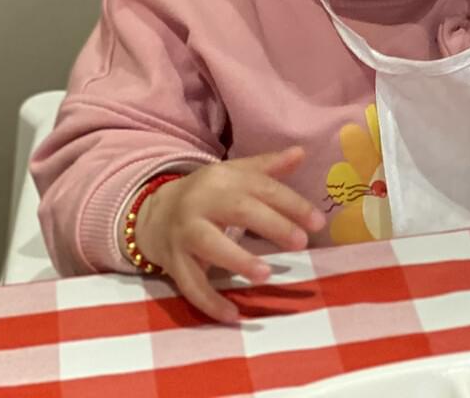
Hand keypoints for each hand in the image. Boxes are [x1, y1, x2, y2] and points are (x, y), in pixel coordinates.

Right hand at [134, 147, 325, 322]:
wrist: (151, 213)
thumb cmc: (207, 194)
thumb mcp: (234, 175)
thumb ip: (267, 167)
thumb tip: (301, 153)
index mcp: (223, 179)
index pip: (262, 188)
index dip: (292, 204)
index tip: (318, 222)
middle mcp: (201, 202)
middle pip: (238, 211)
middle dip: (272, 225)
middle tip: (301, 243)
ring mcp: (184, 233)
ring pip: (209, 246)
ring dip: (237, 261)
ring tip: (265, 275)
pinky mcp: (172, 262)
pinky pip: (190, 284)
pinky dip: (209, 302)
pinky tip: (233, 315)